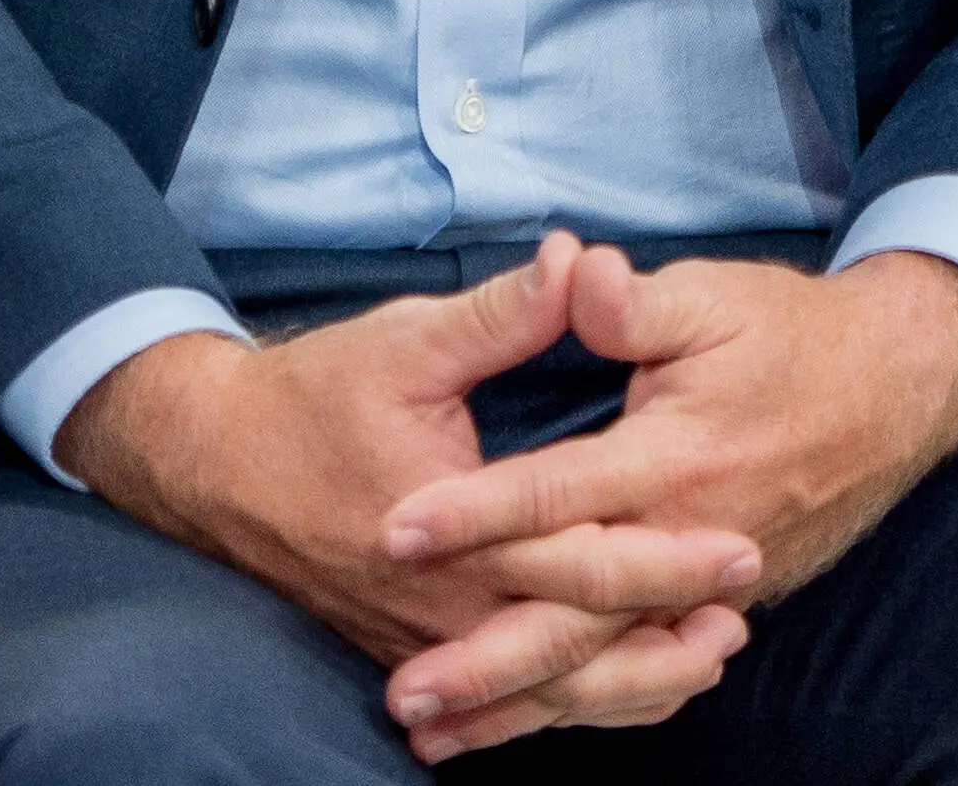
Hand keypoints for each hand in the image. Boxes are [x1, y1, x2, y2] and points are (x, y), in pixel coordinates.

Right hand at [58, 236, 763, 749]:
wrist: (214, 464)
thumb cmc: (313, 397)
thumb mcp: (408, 343)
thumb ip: (501, 314)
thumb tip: (575, 258)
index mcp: (448, 530)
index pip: (577, 556)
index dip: (662, 556)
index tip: (738, 545)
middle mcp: (440, 603)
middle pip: (572, 644)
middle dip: (662, 639)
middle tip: (743, 615)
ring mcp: (423, 638)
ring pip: (541, 689)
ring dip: (625, 685)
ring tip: (704, 665)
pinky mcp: (413, 648)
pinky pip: (504, 695)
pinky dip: (569, 699)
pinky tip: (623, 688)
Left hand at [369, 249, 957, 757]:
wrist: (899, 388)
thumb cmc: (795, 335)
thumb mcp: (713, 297)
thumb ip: (630, 303)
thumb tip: (568, 269)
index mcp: (675, 458)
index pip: (555, 494)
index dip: (473, 514)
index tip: (396, 533)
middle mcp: (690, 537)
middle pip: (574, 616)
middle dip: (485, 661)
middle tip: (402, 693)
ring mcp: (712, 585)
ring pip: (605, 665)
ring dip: (519, 704)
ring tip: (437, 735)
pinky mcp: (725, 603)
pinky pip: (645, 671)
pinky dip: (583, 706)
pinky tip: (524, 725)